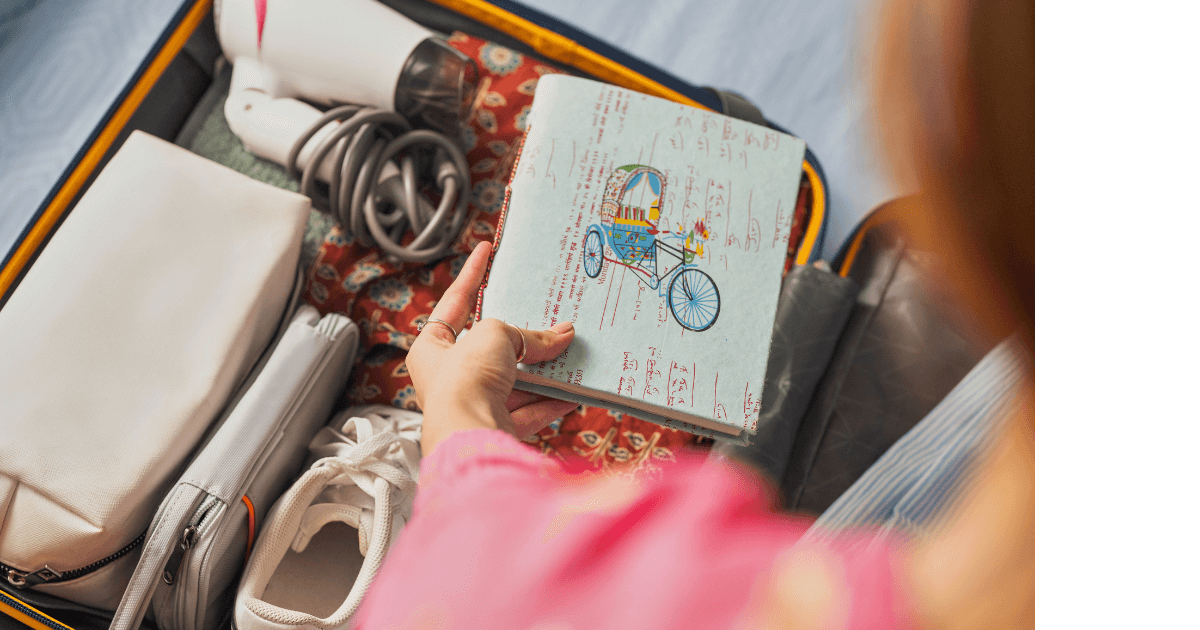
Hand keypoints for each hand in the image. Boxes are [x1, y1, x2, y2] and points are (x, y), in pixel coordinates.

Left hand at [407, 241, 579, 455]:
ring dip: (541, 371)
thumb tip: (563, 334)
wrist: (470, 433)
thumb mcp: (495, 335)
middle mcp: (449, 378)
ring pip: (513, 382)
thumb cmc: (465, 378)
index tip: (486, 250)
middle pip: (491, 349)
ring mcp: (472, 405)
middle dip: (521, 337)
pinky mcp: (495, 427)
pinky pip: (528, 411)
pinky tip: (572, 391)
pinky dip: (549, 401)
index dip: (472, 274)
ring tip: (568, 352)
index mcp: (431, 348)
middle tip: (546, 317)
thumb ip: (527, 334)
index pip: (454, 302)